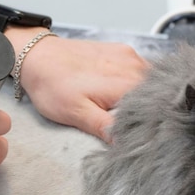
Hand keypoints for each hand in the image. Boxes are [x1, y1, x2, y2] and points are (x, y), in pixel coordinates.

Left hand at [19, 36, 147, 140]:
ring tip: (127, 107)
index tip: (146, 134)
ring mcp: (129, 56)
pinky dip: (137, 82)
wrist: (37, 55)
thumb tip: (126, 144)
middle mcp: (133, 67)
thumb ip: (105, 128)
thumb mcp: (76, 113)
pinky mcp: (122, 51)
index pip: (157, 108)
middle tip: (135, 124)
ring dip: (145, 96)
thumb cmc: (53, 85)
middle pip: (157, 94)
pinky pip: (140, 69)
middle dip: (150, 110)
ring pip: (150, 81)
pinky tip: (123, 91)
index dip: (153, 123)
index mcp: (126, 85)